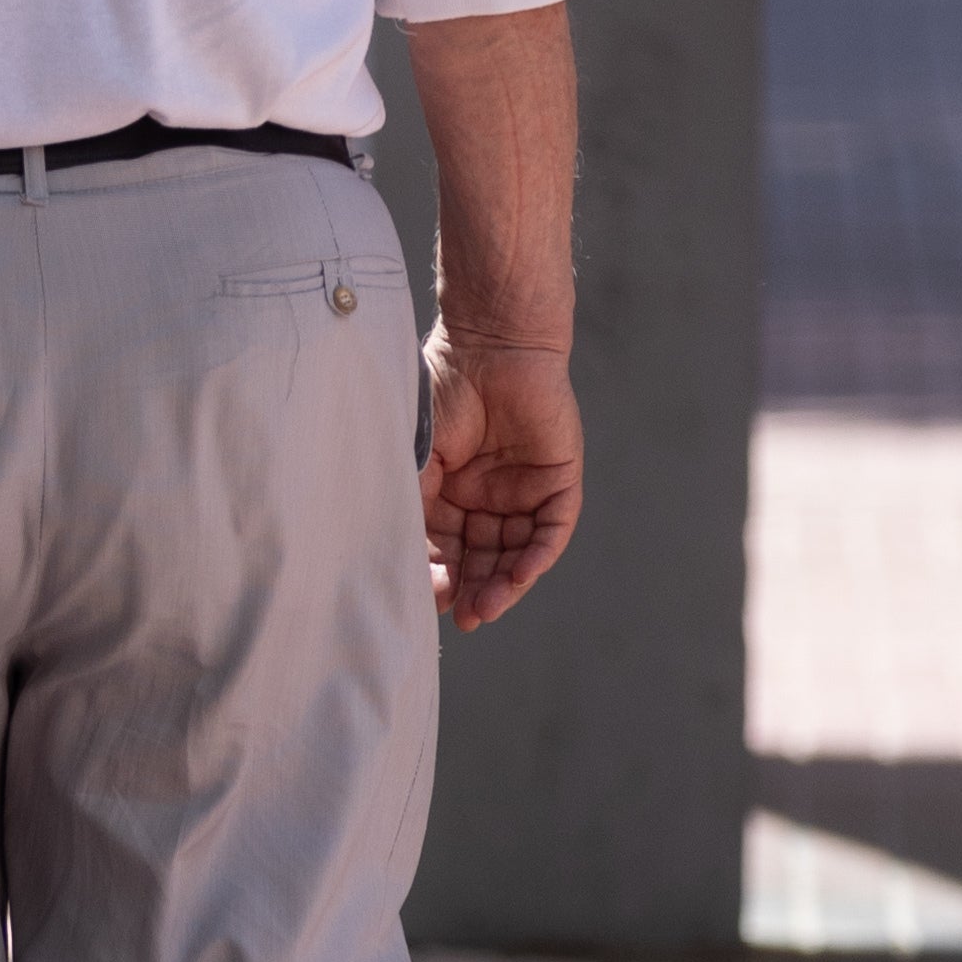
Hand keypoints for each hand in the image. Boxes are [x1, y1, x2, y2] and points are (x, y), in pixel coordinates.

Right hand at [421, 335, 581, 630]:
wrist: (489, 344)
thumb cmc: (442, 393)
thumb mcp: (415, 458)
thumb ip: (413, 507)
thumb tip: (403, 564)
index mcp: (450, 495)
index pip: (447, 550)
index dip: (440, 577)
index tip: (429, 598)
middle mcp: (487, 499)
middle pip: (484, 559)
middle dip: (475, 591)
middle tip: (465, 617)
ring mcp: (524, 492)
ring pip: (517, 553)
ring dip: (505, 583)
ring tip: (487, 607)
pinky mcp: (558, 481)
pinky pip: (552, 530)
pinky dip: (538, 555)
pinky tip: (521, 577)